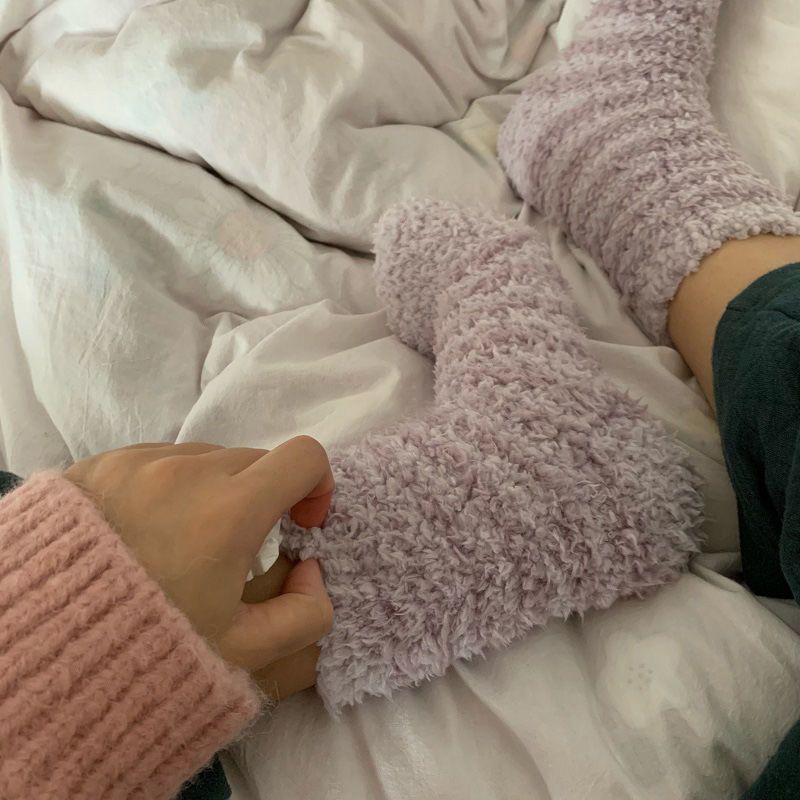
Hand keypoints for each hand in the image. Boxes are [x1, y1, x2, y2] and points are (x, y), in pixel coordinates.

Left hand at [64, 438, 333, 674]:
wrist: (42, 644)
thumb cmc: (150, 647)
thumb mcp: (243, 652)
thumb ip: (306, 613)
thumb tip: (311, 569)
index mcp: (230, 510)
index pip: (304, 457)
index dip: (317, 487)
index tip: (300, 526)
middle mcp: (187, 471)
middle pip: (255, 460)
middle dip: (263, 498)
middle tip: (237, 549)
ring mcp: (141, 461)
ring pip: (207, 458)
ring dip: (215, 491)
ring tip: (183, 545)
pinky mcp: (103, 462)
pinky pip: (160, 460)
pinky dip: (171, 487)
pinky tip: (144, 533)